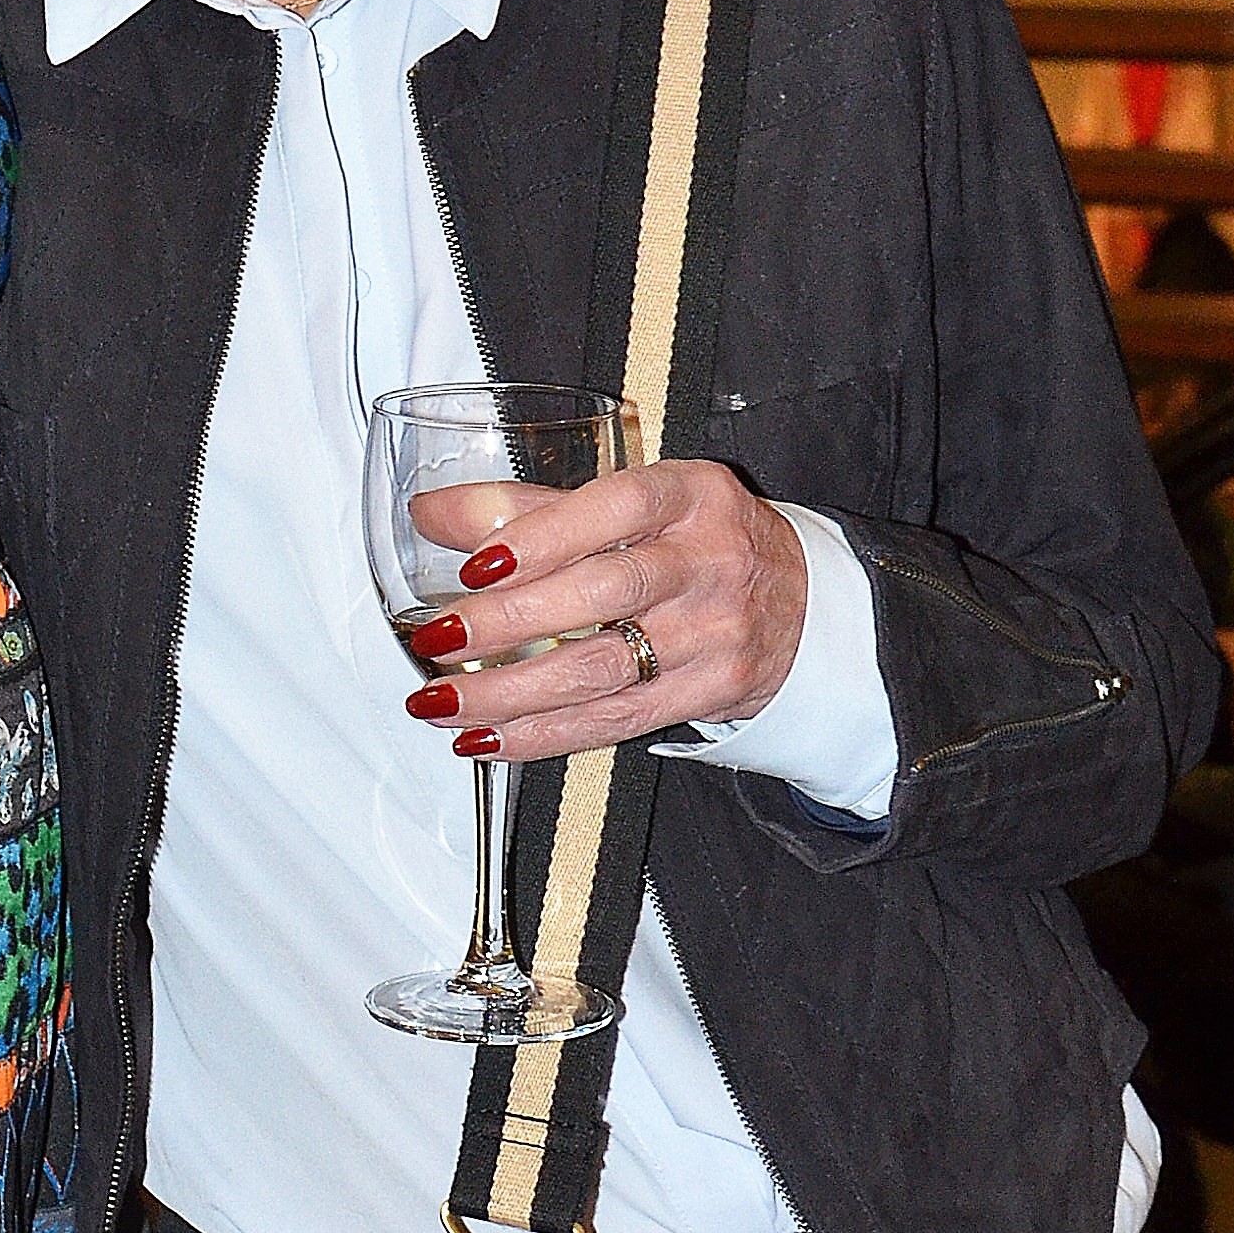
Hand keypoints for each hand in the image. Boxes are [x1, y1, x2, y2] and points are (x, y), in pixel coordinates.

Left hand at [397, 463, 806, 758]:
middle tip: (438, 638)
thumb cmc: (697, 542)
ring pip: (602, 669)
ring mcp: (714, 633)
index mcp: (688, 495)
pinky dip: (542, 735)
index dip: (542, 537)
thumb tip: (431, 514)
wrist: (801, 604)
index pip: (615, 508)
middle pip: (603, 594)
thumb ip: (530, 508)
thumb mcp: (633, 504)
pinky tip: (486, 737)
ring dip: (509, 693)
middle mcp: (707, 561)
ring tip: (440, 699)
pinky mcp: (709, 692)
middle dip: (508, 622)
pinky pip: (615, 721)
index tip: (474, 565)